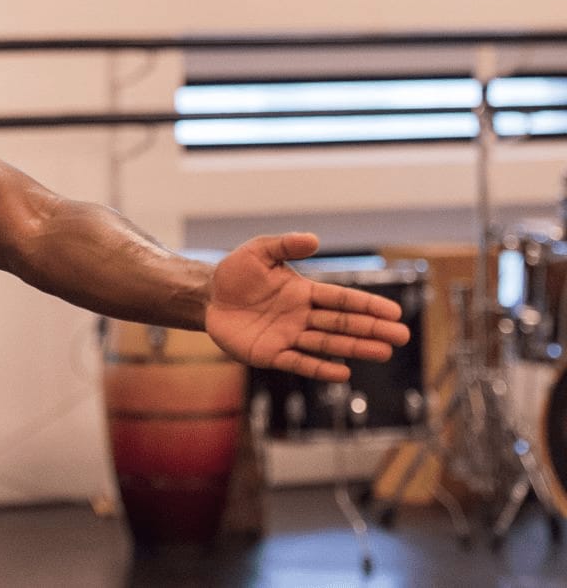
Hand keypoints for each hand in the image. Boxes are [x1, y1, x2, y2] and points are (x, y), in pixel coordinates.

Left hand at [205, 232, 410, 382]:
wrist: (207, 297)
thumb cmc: (234, 273)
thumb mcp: (258, 251)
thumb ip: (285, 245)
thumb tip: (314, 239)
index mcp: (303, 292)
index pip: (341, 299)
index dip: (367, 305)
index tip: (393, 311)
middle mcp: (301, 316)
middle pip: (342, 323)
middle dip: (371, 329)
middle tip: (402, 336)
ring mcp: (288, 336)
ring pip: (327, 344)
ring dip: (355, 348)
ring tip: (383, 352)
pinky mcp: (271, 354)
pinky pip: (299, 362)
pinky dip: (320, 368)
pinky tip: (343, 372)